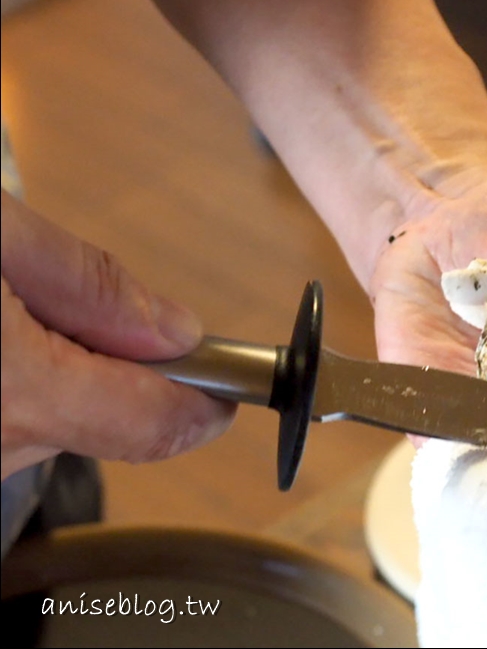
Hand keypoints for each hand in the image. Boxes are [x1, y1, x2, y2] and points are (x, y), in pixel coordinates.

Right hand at [1, 191, 234, 479]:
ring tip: (12, 310)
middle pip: (108, 423)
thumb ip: (88, 286)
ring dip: (60, 374)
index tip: (239, 380)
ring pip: (54, 423)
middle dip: (120, 367)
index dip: (209, 402)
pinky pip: (10, 424)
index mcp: (19, 393)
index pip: (156, 424)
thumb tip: (178, 332)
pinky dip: (18, 386)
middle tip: (81, 304)